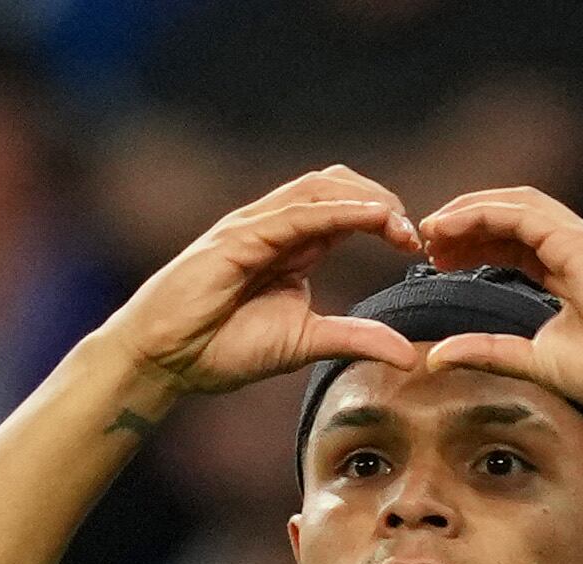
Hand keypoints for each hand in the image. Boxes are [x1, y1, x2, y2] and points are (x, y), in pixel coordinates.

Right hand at [99, 165, 423, 396]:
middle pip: (336, 185)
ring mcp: (254, 226)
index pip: (346, 209)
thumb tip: (408, 354)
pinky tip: (371, 218)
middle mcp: (275, 226)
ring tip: (399, 223)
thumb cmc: (222, 347)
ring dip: (365, 200)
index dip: (385, 218)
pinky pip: (295, 214)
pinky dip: (337, 212)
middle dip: (381, 200)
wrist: (166, 359)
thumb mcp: (307, 343)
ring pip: (319, 189)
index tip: (416, 246)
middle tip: (413, 234)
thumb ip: (356, 339)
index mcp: (292, 245)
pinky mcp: (238, 237)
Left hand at [418, 186, 582, 425]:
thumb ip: (489, 351)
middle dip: (465, 222)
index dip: (474, 244)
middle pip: (509, 216)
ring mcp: (579, 238)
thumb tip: (438, 356)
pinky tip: (451, 227)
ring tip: (432, 227)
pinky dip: (483, 214)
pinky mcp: (579, 241)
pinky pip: (522, 214)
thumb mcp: (536, 360)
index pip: (512, 242)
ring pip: (514, 204)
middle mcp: (573, 245)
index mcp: (567, 268)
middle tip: (425, 238)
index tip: (438, 258)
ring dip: (469, 210)